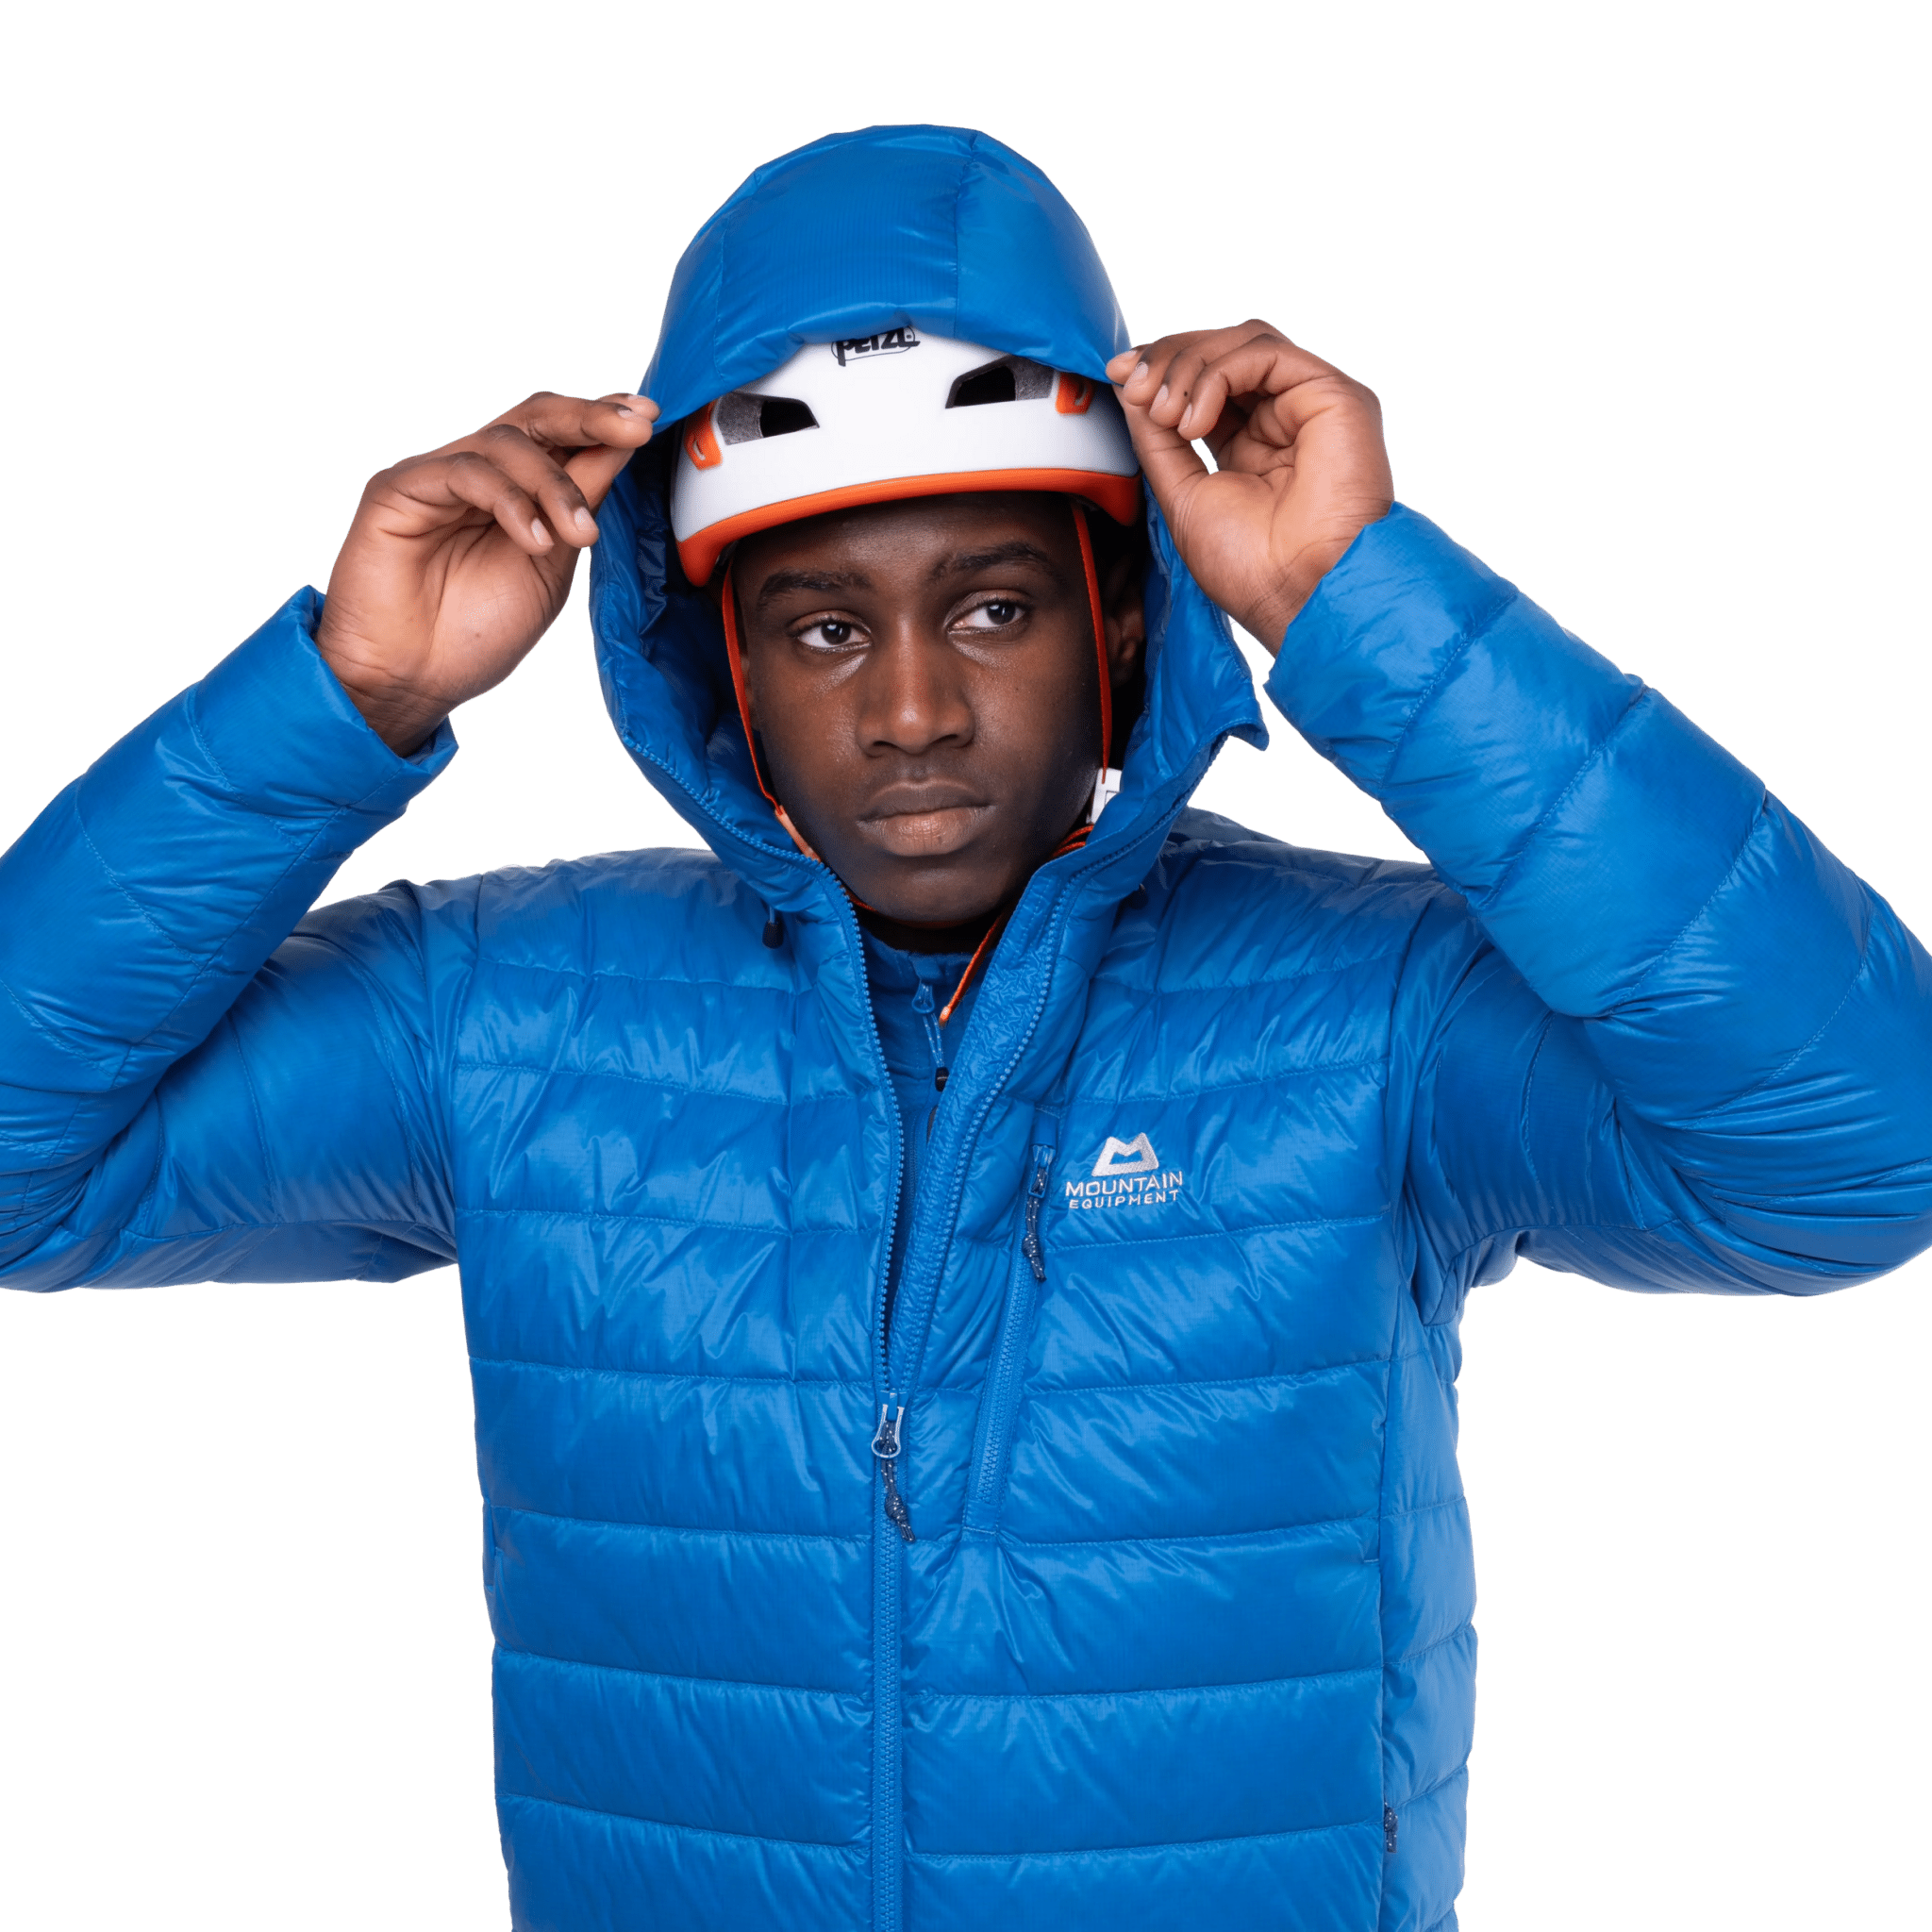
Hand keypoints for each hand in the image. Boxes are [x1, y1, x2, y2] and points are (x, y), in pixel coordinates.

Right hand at [314, 391, 659, 750]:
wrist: (410, 680)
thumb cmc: (475, 634)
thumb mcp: (551, 565)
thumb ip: (580, 503)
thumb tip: (623, 443)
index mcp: (516, 491)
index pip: (561, 437)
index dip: (602, 421)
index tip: (650, 417)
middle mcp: (477, 473)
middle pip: (535, 418)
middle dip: (591, 418)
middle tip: (636, 425)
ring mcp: (437, 476)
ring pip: (507, 442)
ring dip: (556, 486)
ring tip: (582, 534)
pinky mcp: (399, 487)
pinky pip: (464, 472)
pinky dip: (508, 501)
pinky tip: (534, 540)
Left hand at [1107, 324, 1392, 650]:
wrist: (1300, 594)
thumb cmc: (1253, 568)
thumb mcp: (1183, 494)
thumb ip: (1158, 440)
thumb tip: (1131, 386)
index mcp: (1254, 445)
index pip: (1207, 381)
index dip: (1162, 369)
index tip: (1119, 375)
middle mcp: (1287, 418)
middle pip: (1223, 352)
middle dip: (1169, 361)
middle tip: (1135, 387)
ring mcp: (1313, 403)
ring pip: (1243, 343)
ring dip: (1189, 368)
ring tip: (1167, 415)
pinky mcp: (1336, 395)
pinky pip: (1265, 352)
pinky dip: (1218, 374)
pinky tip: (1195, 421)